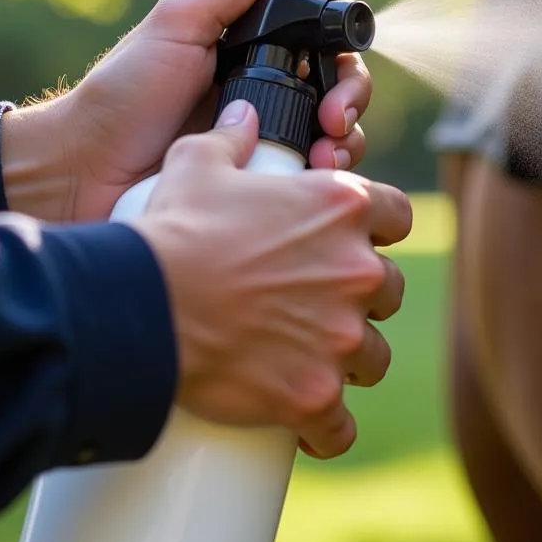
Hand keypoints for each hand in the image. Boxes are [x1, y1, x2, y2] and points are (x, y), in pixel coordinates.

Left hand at [1, 0, 372, 222]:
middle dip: (352, 106)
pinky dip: (323, 183)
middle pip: (342, 96)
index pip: (327, 52)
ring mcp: (266, 147)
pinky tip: (312, 183)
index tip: (338, 83)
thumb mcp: (180, 20)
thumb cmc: (125, 94)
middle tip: (334, 124)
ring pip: (337, 143)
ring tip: (324, 158)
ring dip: (347, 146)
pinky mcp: (258, 192)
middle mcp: (269, 99)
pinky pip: (309, 186)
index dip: (346, 64)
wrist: (82, 172)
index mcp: (256, 55)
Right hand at [134, 101, 410, 458]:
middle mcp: (356, 271)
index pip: (398, 216)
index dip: (380, 229)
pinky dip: (327, 428)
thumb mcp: (200, 163)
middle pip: (388, 289)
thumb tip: (245, 113)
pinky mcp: (315, 393)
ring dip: (350, 357)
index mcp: (342, 208)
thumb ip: (233, 135)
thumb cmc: (176, 228)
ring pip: (373, 356)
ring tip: (316, 359)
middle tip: (321, 303)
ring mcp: (340, 336)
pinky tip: (313, 426)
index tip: (357, 240)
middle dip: (362, 297)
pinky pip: (340, 425)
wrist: (144, 304)